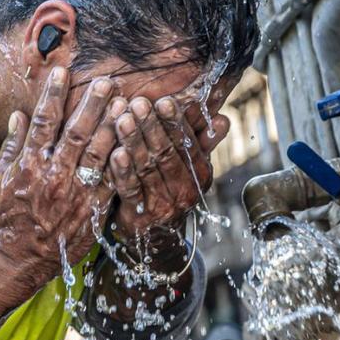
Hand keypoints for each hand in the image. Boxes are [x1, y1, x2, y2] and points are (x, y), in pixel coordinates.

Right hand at [0, 67, 118, 289]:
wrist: (17, 258)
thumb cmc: (6, 217)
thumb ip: (11, 146)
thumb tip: (19, 115)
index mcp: (29, 164)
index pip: (43, 122)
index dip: (53, 95)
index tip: (63, 72)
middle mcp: (53, 175)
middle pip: (77, 132)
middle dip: (93, 104)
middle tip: (108, 81)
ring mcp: (75, 193)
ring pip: (99, 153)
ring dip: (114, 126)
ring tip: (128, 104)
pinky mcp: (92, 210)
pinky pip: (112, 182)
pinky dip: (124, 162)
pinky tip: (136, 143)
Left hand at [109, 94, 229, 238]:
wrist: (157, 238)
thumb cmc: (170, 190)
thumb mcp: (190, 169)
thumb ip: (202, 142)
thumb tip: (224, 119)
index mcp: (198, 173)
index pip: (187, 143)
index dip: (175, 122)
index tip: (164, 101)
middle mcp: (184, 189)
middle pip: (166, 153)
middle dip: (150, 126)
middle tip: (137, 104)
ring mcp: (162, 204)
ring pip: (147, 168)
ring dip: (134, 142)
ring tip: (122, 120)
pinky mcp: (140, 216)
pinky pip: (131, 189)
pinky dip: (123, 171)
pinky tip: (115, 153)